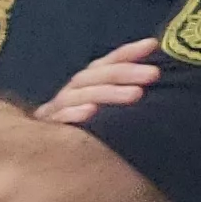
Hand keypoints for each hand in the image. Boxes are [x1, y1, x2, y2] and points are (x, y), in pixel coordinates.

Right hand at [37, 37, 162, 126]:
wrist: (43, 156)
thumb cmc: (89, 133)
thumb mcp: (109, 113)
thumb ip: (128, 95)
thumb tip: (156, 76)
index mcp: (87, 85)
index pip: (107, 64)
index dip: (128, 53)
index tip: (152, 45)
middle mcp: (72, 92)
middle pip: (96, 76)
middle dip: (125, 72)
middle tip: (154, 74)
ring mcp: (57, 108)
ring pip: (81, 95)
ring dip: (108, 92)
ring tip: (136, 94)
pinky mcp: (48, 127)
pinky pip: (59, 118)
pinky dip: (73, 114)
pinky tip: (91, 113)